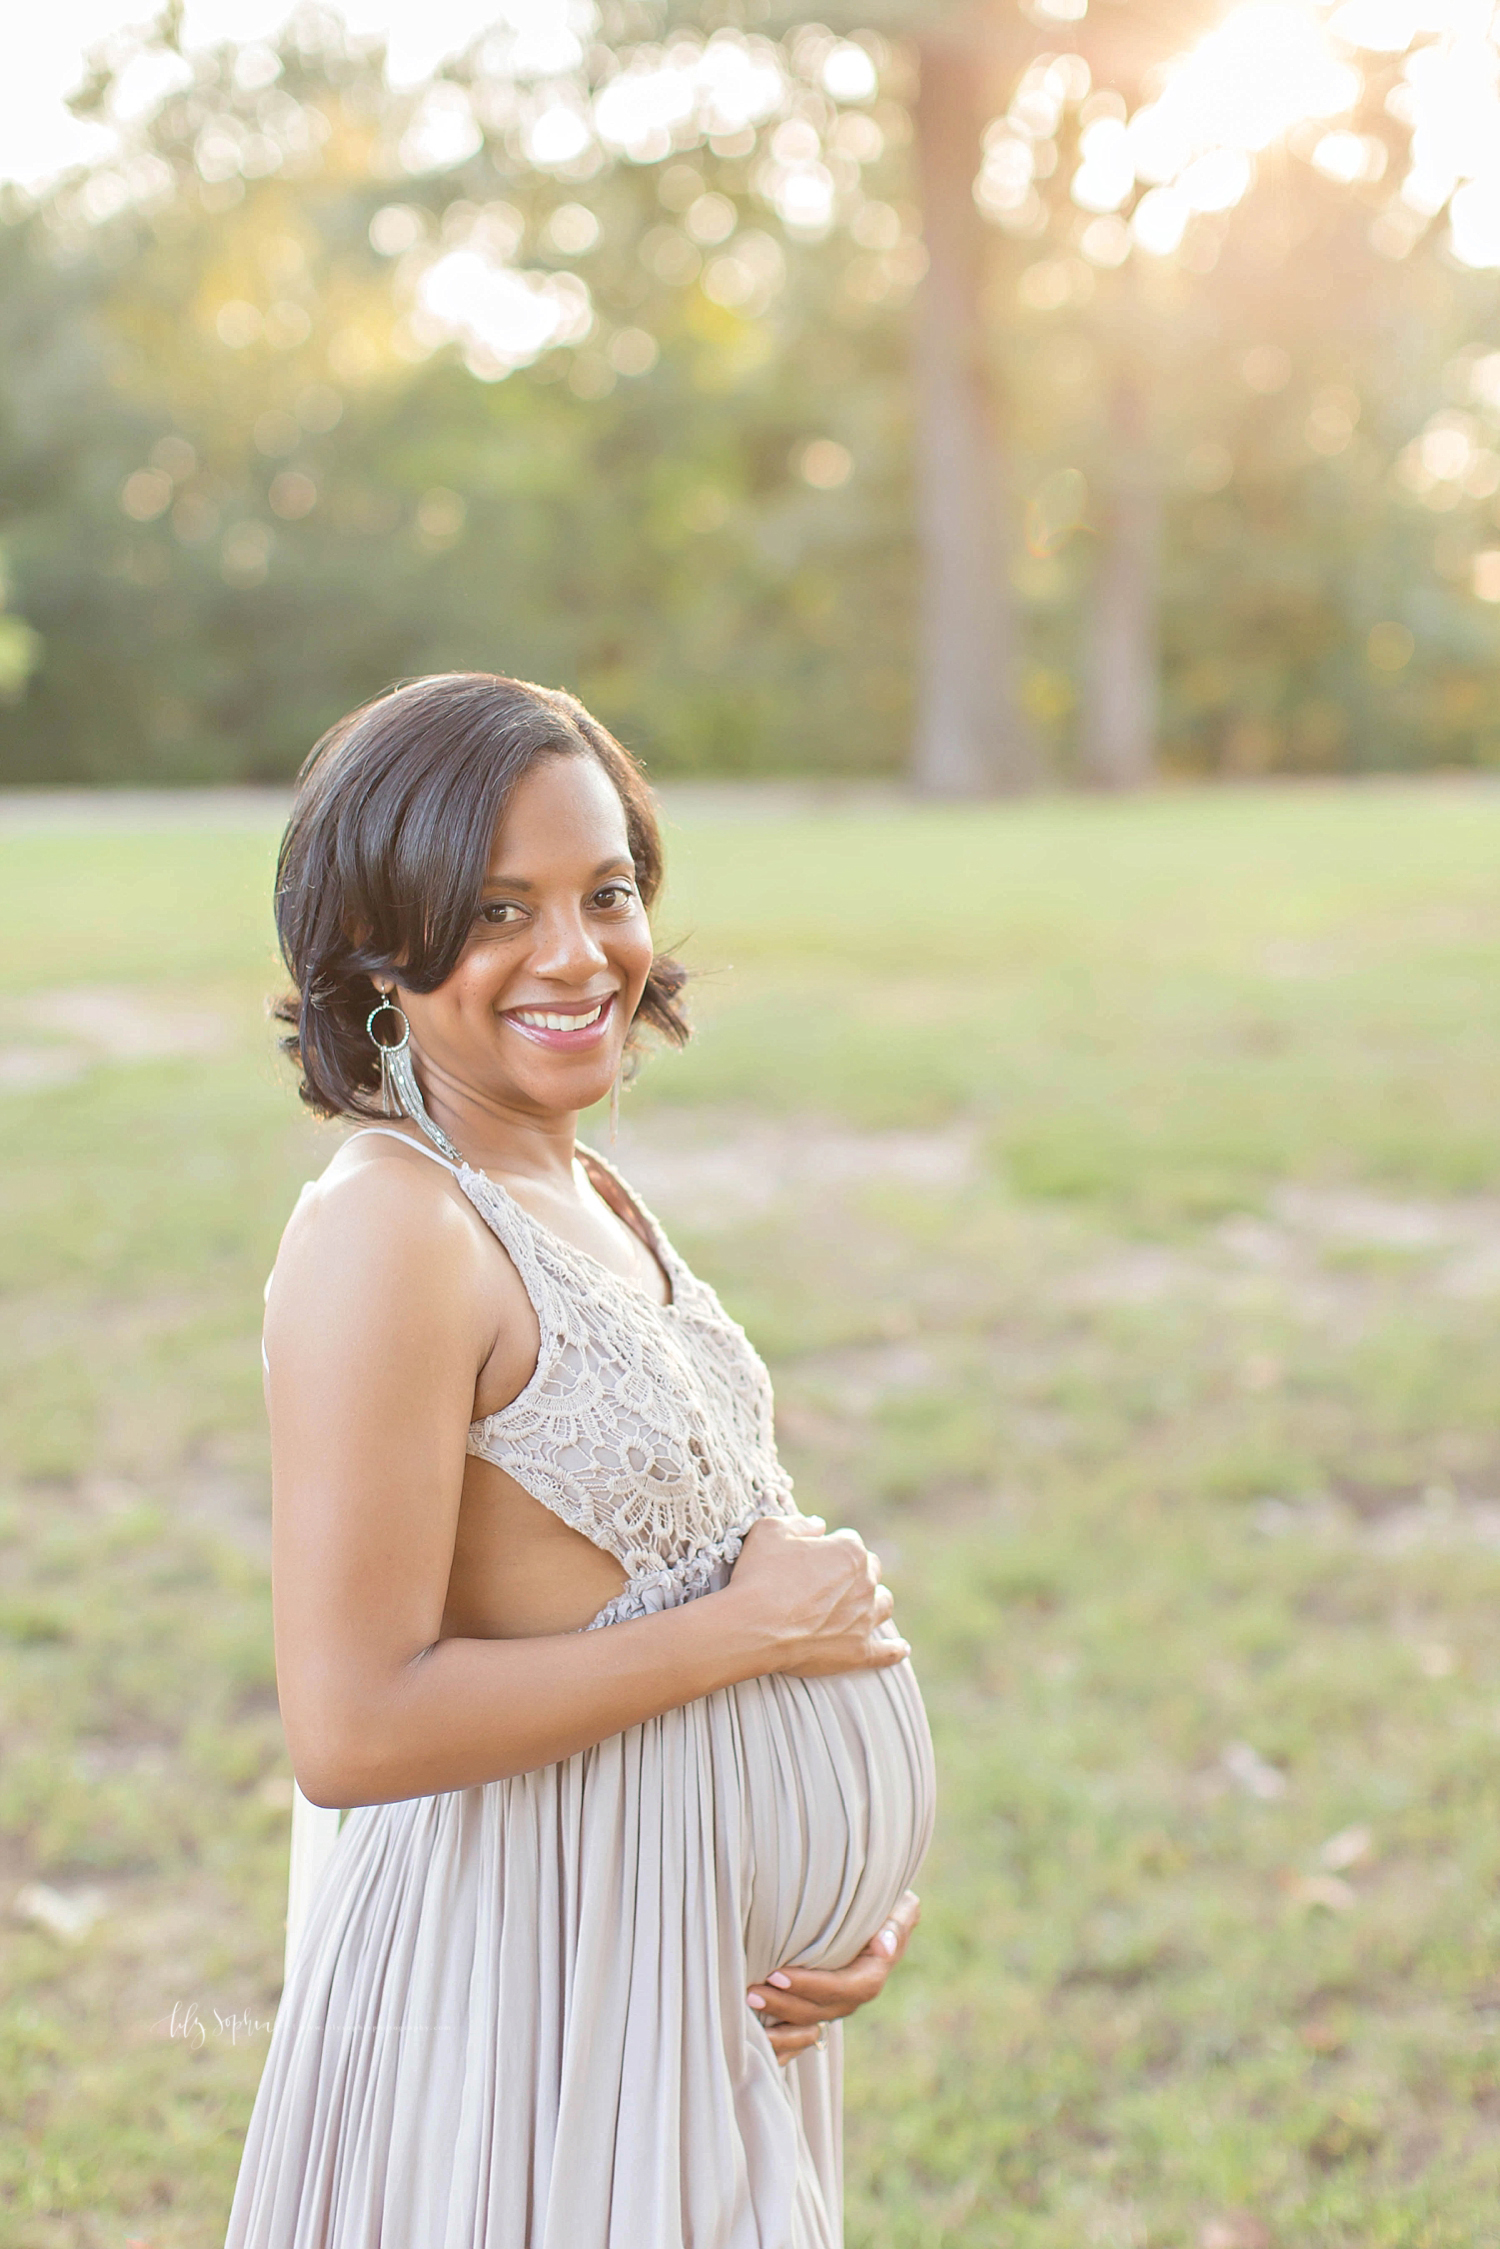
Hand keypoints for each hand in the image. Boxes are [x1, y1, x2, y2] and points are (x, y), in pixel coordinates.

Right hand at [729, 1514, 908, 1677]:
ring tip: (860, 1607)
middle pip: (871, 1570)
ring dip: (874, 1602)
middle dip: (855, 1572)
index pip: (849, 1541)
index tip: (809, 1558)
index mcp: (849, 1551)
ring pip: (883, 1604)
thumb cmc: (760, 1575)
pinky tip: (900, 1648)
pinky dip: (894, 1649)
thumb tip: (819, 1525)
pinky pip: (886, 1651)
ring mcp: (865, 1618)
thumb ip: (799, 1523)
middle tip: (829, 1582)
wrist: (753, 1626)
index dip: (828, 1548)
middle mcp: (865, 1582)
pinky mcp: (858, 1651)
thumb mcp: (770, 1531)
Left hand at [747, 1891, 921, 2063]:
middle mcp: (851, 1999)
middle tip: (751, 1992)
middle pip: (818, 2012)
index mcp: (870, 1977)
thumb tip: (883, 1946)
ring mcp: (834, 2009)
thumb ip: (895, 1925)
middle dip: (783, 2005)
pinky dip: (781, 2046)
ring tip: (748, 2010)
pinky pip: (800, 2040)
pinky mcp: (818, 2012)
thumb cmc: (883, 1909)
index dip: (809, 1986)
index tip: (778, 1974)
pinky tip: (757, 2041)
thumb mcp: (899, 1910)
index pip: (839, 1989)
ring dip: (778, 2025)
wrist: (873, 1923)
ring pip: (806, 2028)